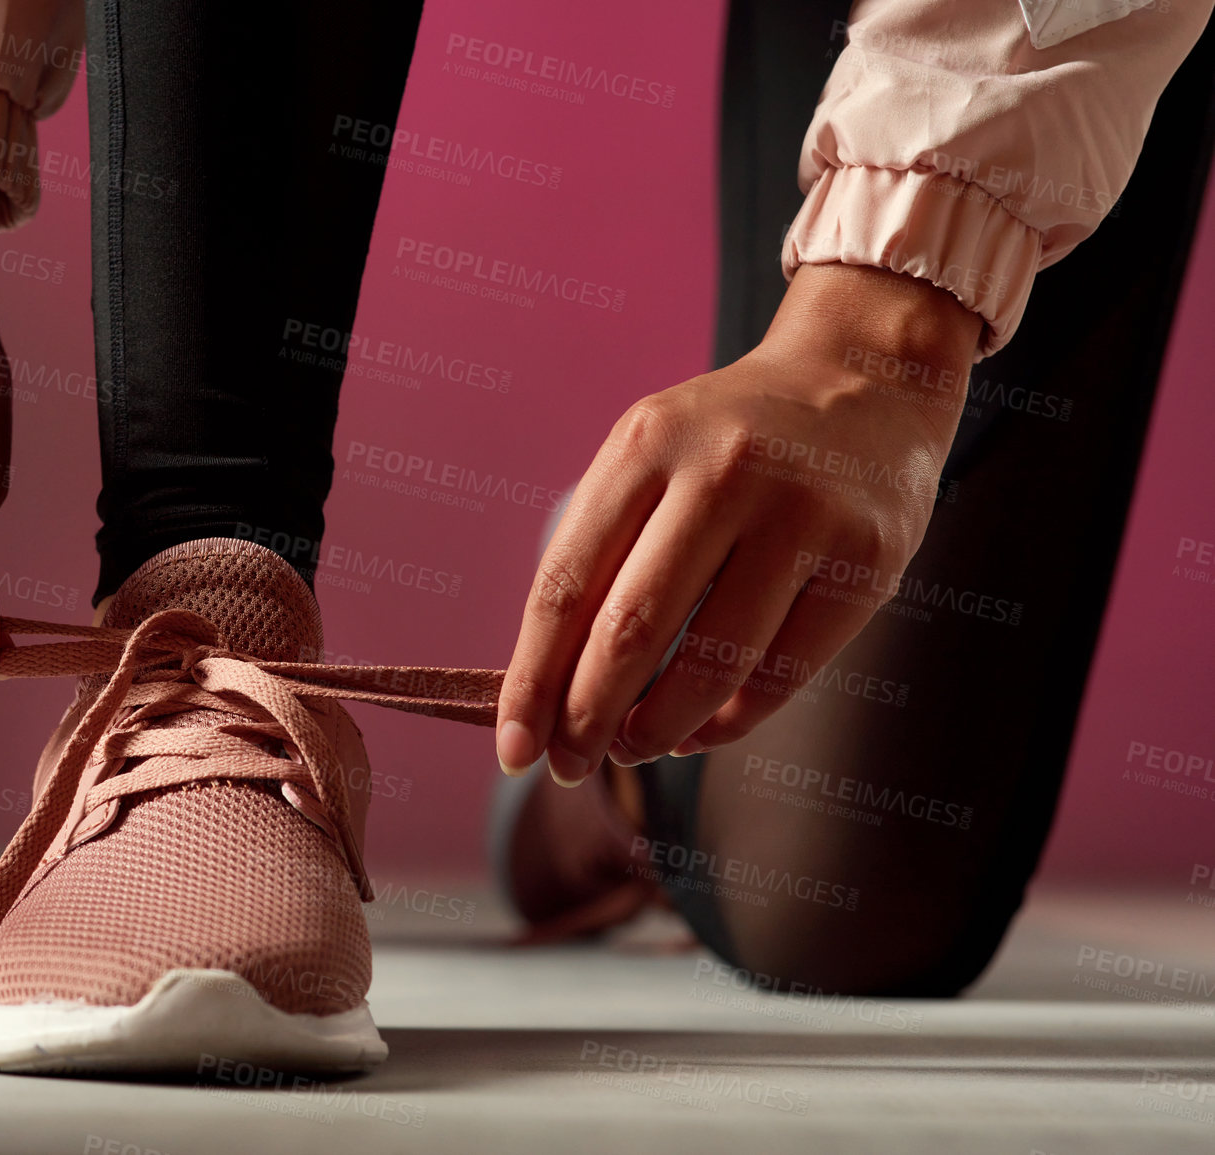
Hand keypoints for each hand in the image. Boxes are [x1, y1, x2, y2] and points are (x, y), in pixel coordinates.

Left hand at [496, 263, 982, 783]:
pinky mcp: (868, 558)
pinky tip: (699, 733)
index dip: (531, 680)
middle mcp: (722, 472)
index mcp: (644, 444)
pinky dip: (730, 720)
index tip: (514, 749)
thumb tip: (543, 687)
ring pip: (711, 664)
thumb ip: (600, 551)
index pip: (565, 586)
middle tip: (569, 766)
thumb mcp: (650, 458)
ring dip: (658, 730)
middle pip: (630, 631)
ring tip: (632, 750)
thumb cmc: (729, 440)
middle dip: (586, 719)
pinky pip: (784, 672)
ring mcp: (801, 514)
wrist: (866, 377)